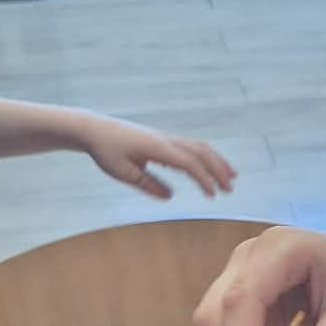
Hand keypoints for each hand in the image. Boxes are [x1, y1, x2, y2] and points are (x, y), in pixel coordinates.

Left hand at [78, 111, 235, 199]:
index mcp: (157, 148)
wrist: (94, 129)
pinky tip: (208, 168)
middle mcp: (166, 140)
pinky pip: (191, 146)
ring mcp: (166, 138)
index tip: (212, 195)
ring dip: (216, 162)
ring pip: (199, 147)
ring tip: (231, 177)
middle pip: (201, 152)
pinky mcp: (163, 140)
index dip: (203, 179)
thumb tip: (170, 196)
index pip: (188, 163)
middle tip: (230, 189)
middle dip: (218, 170)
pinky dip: (205, 157)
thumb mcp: (122, 172)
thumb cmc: (106, 150)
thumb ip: (147, 184)